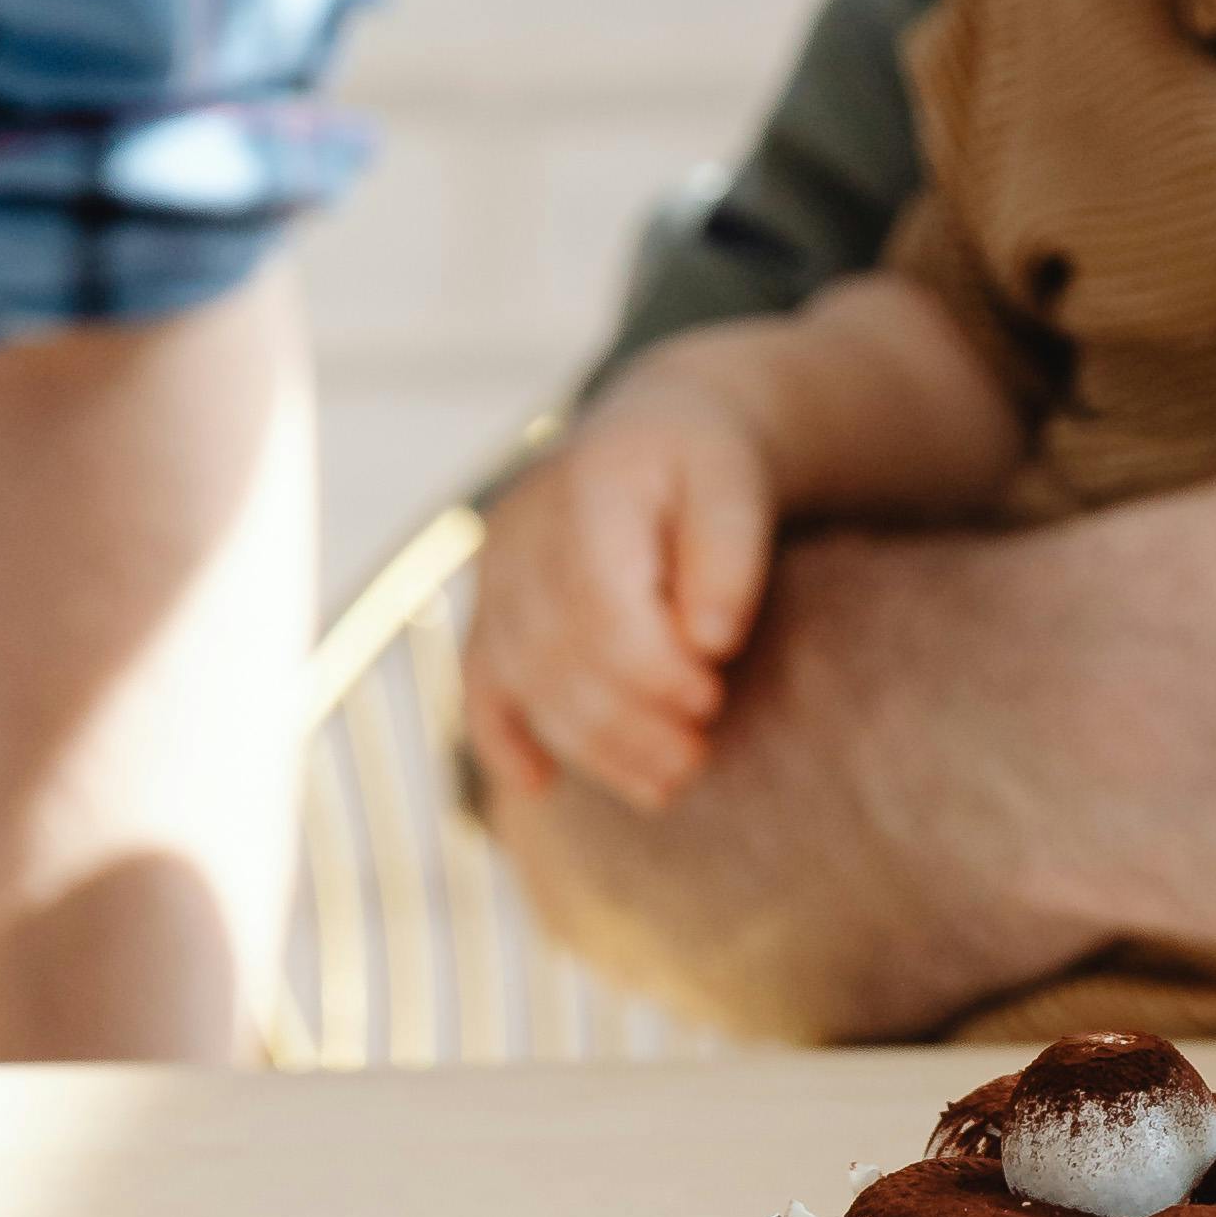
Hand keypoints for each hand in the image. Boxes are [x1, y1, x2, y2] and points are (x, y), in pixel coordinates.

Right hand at [463, 375, 782, 821]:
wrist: (656, 433)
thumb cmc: (704, 466)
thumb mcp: (739, 483)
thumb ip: (730, 555)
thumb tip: (712, 642)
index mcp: (589, 484)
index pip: (601, 600)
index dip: (651, 668)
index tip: (709, 701)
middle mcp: (524, 528)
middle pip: (559, 651)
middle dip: (628, 722)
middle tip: (694, 761)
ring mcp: (495, 571)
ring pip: (524, 680)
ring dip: (591, 746)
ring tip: (665, 783)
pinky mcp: (487, 608)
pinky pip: (476, 682)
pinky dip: (500, 738)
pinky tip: (539, 782)